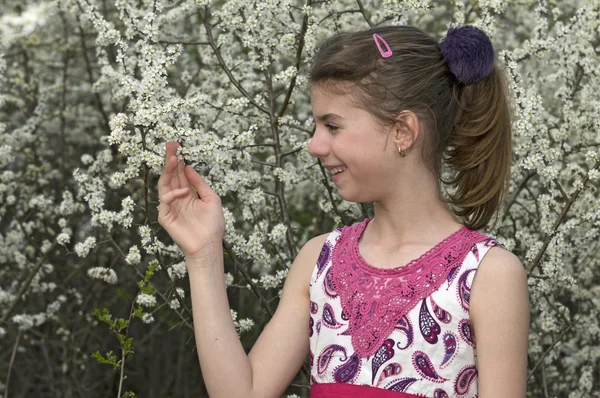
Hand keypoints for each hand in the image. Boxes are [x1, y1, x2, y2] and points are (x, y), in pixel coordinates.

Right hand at [157, 142, 224, 260]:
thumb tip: (189, 167)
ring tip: (173, 158)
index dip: (179, 160)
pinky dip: (174, 194)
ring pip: (164, 184)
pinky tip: (184, 191)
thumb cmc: (213, 225)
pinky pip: (165, 200)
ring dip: (168, 171)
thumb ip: (200, 183)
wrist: (209, 245)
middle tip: (171, 145)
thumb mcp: (211, 199)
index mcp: (188, 194)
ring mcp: (170, 207)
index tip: (178, 145)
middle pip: (171, 175)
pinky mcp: (165, 217)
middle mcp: (177, 198)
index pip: (180, 174)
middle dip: (170, 160)